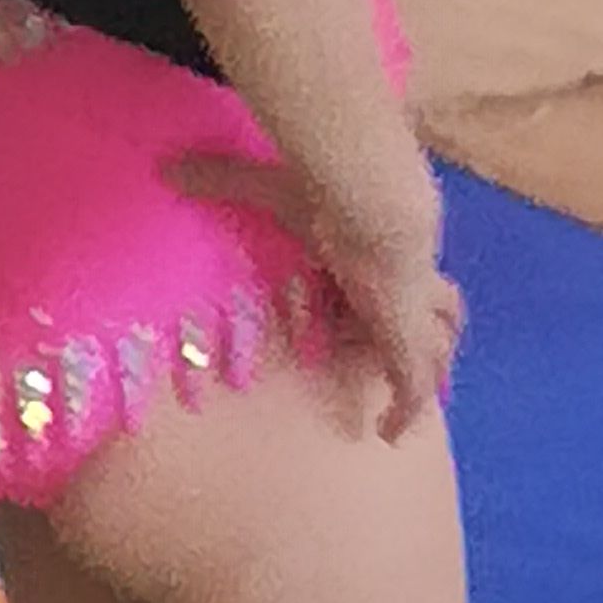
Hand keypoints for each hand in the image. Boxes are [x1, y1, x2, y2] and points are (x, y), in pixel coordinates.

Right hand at [165, 150, 459, 438]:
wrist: (378, 210)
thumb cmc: (330, 198)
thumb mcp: (269, 187)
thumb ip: (221, 177)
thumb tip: (167, 168)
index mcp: (377, 248)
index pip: (389, 276)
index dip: (375, 297)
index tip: (346, 317)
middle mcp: (403, 284)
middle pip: (432, 315)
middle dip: (420, 337)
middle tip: (383, 363)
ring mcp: (412, 318)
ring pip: (435, 353)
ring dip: (423, 376)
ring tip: (401, 405)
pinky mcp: (408, 346)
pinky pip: (412, 390)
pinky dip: (405, 413)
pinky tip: (388, 434)